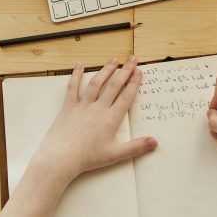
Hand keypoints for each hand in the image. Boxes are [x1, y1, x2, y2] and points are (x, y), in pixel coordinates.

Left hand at [31, 56, 157, 184]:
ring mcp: (83, 105)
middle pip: (114, 85)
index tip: (139, 72)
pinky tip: (80, 65)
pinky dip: (76, 75)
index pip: (126, 96)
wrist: (61, 157)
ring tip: (114, 60)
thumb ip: (136, 147)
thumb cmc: (87, 158)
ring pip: (96, 83)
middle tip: (132, 59)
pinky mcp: (69, 106)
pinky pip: (73, 87)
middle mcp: (98, 108)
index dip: (134, 83)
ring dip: (106, 70)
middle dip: (124, 71)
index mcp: (111, 118)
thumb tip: (155, 142)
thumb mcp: (115, 155)